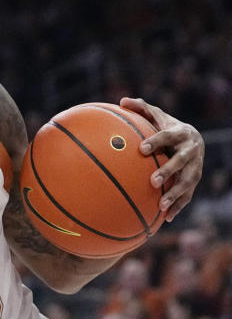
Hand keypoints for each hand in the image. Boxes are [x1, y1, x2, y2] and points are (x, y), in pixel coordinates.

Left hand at [120, 97, 204, 221]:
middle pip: (182, 161)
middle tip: (152, 181)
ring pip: (188, 181)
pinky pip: (188, 195)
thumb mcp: (155, 115)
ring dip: (175, 193)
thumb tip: (121, 101)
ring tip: (160, 205)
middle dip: (168, 171)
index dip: (157, 142)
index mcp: (181, 133)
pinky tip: (166, 217)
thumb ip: (140, 108)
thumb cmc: (165, 126)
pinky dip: (179, 206)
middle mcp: (192, 150)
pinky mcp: (195, 179)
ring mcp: (196, 166)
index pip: (168, 136)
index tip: (142, 149)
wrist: (192, 138)